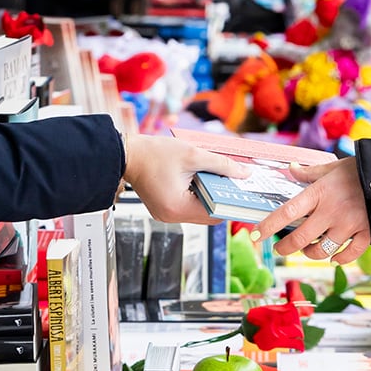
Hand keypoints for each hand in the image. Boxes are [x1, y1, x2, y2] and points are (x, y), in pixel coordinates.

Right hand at [122, 135, 245, 224]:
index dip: (230, 202)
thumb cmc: (153, 154)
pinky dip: (196, 195)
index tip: (241, 192)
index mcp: (177, 207)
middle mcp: (171, 216)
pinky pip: (186, 206)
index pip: (215, 213)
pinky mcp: (163, 208)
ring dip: (207, 196)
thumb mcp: (193, 155)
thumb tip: (244, 173)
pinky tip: (197, 180)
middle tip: (229, 181)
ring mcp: (166, 214)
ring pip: (198, 210)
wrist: (127, 154)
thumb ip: (221, 165)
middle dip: (219, 198)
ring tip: (212, 178)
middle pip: (207, 214)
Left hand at [252, 158, 370, 264]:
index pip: (287, 212)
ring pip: (322, 251)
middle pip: (301, 239)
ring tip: (308, 250)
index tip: (256, 234)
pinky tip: (333, 257)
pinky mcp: (365, 234)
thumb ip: (309, 173)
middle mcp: (332, 212)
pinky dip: (339, 259)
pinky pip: (348, 255)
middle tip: (279, 248)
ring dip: (311, 254)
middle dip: (285, 247)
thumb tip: (291, 169)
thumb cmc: (359, 171)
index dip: (268, 225)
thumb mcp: (332, 167)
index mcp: (319, 193)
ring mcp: (349, 225)